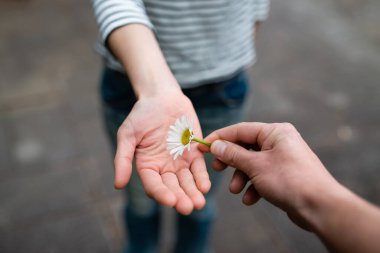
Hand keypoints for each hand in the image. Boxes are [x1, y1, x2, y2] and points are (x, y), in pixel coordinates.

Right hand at [114, 91, 210, 214]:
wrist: (162, 98)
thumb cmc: (142, 115)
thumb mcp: (128, 135)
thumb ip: (123, 159)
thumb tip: (118, 185)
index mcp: (147, 166)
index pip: (153, 185)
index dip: (161, 193)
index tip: (170, 201)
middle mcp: (163, 168)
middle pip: (172, 187)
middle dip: (180, 198)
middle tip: (188, 207)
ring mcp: (180, 162)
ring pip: (187, 181)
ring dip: (193, 192)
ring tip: (199, 203)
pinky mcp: (194, 153)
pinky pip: (198, 168)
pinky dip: (202, 177)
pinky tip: (205, 186)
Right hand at [203, 122, 339, 227]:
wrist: (319, 206)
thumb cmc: (290, 180)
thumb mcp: (255, 166)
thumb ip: (233, 154)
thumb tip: (215, 145)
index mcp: (275, 132)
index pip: (240, 130)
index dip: (219, 138)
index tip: (203, 146)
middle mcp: (279, 141)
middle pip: (246, 147)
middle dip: (230, 161)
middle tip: (216, 169)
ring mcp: (283, 158)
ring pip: (253, 164)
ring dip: (241, 177)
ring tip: (236, 190)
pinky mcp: (285, 174)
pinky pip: (263, 176)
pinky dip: (254, 186)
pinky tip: (250, 199)